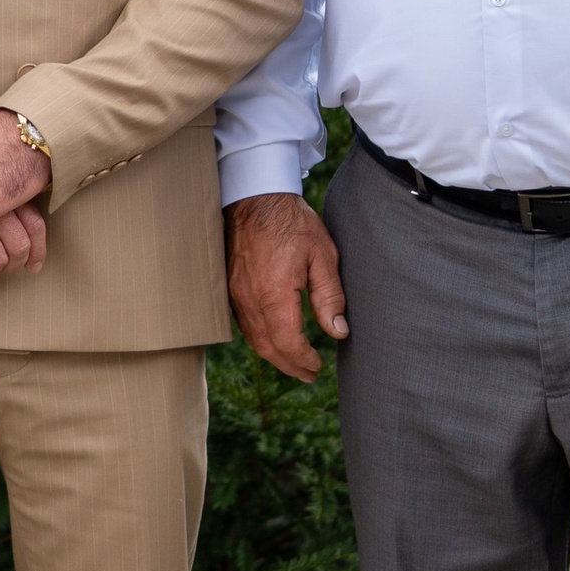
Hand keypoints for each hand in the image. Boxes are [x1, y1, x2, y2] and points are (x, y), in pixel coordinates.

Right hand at [225, 192, 347, 380]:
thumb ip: (330, 297)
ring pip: (253, 338)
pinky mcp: (230, 288)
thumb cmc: (291, 222)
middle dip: (290, 366)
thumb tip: (339, 331)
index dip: (304, 360)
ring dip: (274, 355)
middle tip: (309, 374)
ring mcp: (236, 294)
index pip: (287, 342)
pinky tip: (275, 339)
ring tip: (295, 363)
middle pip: (267, 348)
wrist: (255, 196)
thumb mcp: (322, 255)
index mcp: (274, 293)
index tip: (318, 366)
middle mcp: (250, 299)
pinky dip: (261, 339)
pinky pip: (244, 324)